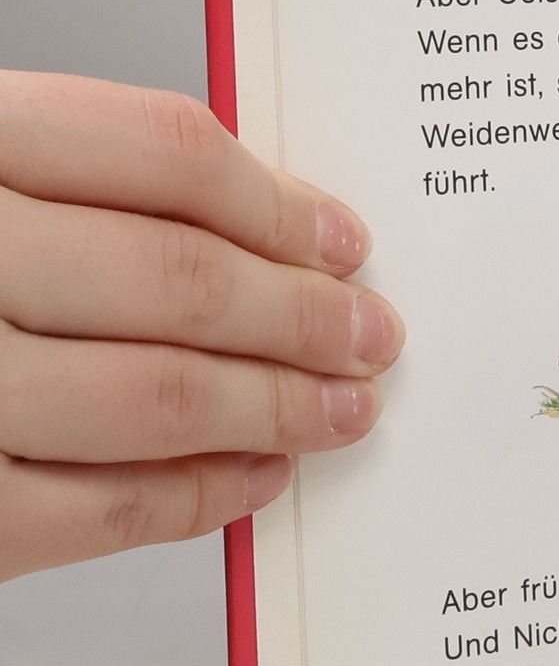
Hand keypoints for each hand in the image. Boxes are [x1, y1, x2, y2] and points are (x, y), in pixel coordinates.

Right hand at [0, 73, 402, 582]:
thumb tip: (272, 227)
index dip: (277, 202)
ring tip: (340, 411)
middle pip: (177, 281)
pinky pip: (87, 512)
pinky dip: (191, 501)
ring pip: (151, 400)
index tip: (344, 242)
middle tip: (372, 337)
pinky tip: (251, 481)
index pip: (158, 153)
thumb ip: (79, 183)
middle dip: (303, 319)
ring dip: (274, 412)